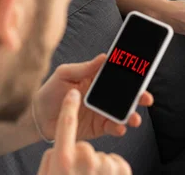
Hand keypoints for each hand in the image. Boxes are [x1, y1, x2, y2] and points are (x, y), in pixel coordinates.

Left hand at [33, 55, 153, 140]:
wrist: (38, 117)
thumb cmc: (50, 91)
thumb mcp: (65, 74)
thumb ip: (85, 67)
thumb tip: (105, 56)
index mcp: (97, 79)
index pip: (118, 74)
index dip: (132, 73)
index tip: (143, 72)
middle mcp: (103, 95)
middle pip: (126, 95)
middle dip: (140, 96)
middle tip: (146, 98)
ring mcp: (102, 112)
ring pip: (123, 113)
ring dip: (132, 115)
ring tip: (135, 118)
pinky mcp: (98, 128)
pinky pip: (113, 128)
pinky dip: (119, 128)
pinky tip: (120, 128)